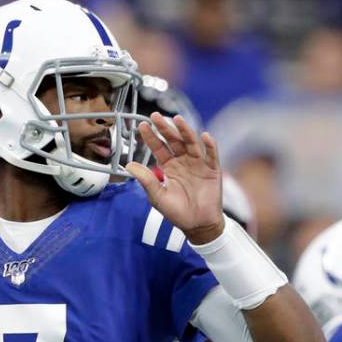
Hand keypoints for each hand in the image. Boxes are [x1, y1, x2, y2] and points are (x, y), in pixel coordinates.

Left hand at [126, 113, 223, 243]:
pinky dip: (210, 145)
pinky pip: (212, 155)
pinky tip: (205, 136)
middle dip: (165, 128)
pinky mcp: (212, 170)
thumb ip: (146, 179)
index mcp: (169, 166)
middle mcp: (183, 161)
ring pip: (192, 143)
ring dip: (185, 131)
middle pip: (174, 140)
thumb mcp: (158, 196)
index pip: (159, 147)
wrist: (197, 225)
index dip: (151, 137)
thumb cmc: (177, 212)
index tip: (143, 125)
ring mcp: (198, 164)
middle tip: (156, 116)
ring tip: (177, 119)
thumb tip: (129, 165)